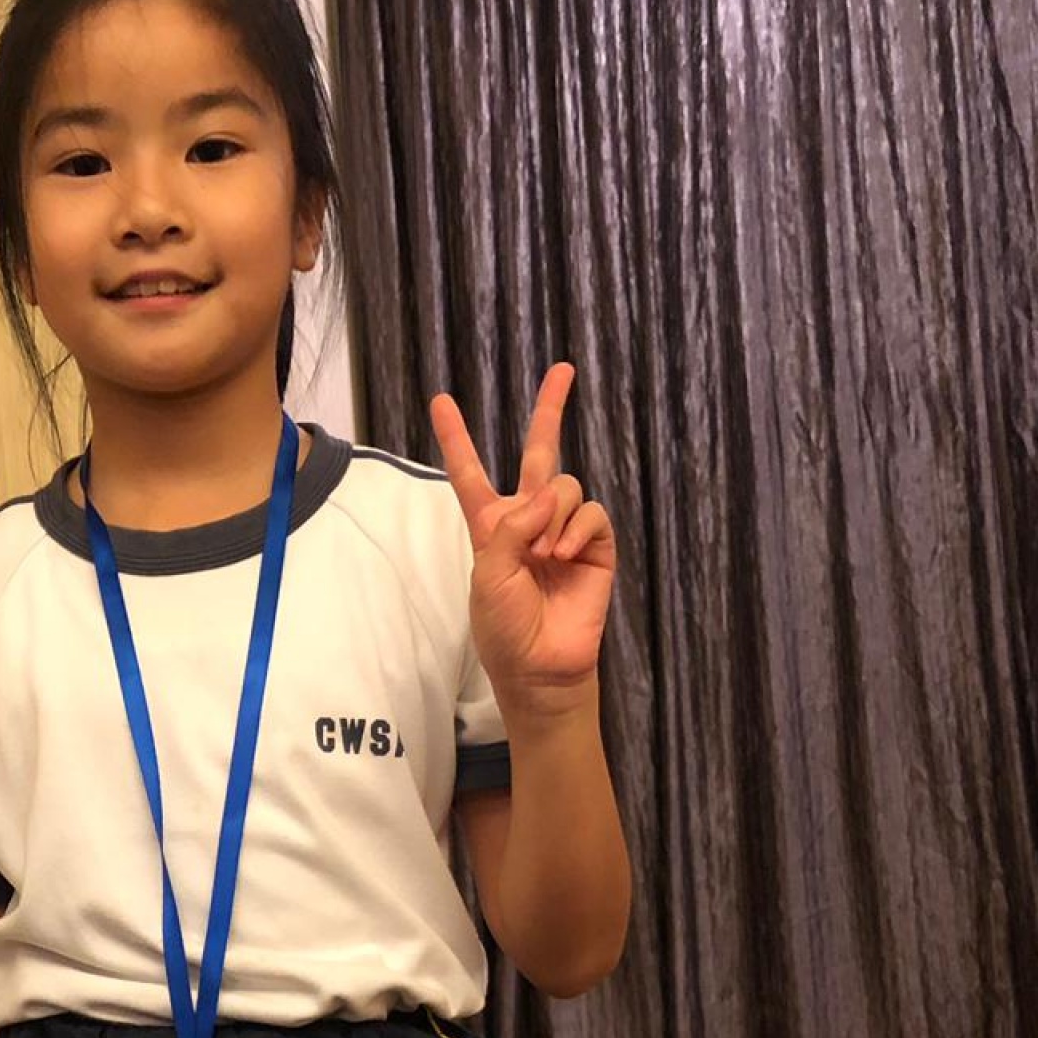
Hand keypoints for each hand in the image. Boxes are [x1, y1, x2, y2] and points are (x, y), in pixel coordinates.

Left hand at [430, 364, 616, 719]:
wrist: (539, 667)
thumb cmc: (503, 628)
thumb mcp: (488, 573)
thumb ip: (509, 528)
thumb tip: (544, 497)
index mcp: (491, 528)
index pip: (471, 474)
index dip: (456, 438)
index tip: (441, 401)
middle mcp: (529, 522)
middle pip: (539, 453)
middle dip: (551, 411)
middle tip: (563, 371)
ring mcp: (565, 532)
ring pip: (564, 486)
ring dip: (552, 512)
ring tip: (544, 552)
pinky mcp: (596, 548)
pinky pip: (591, 514)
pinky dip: (577, 528)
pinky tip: (564, 553)